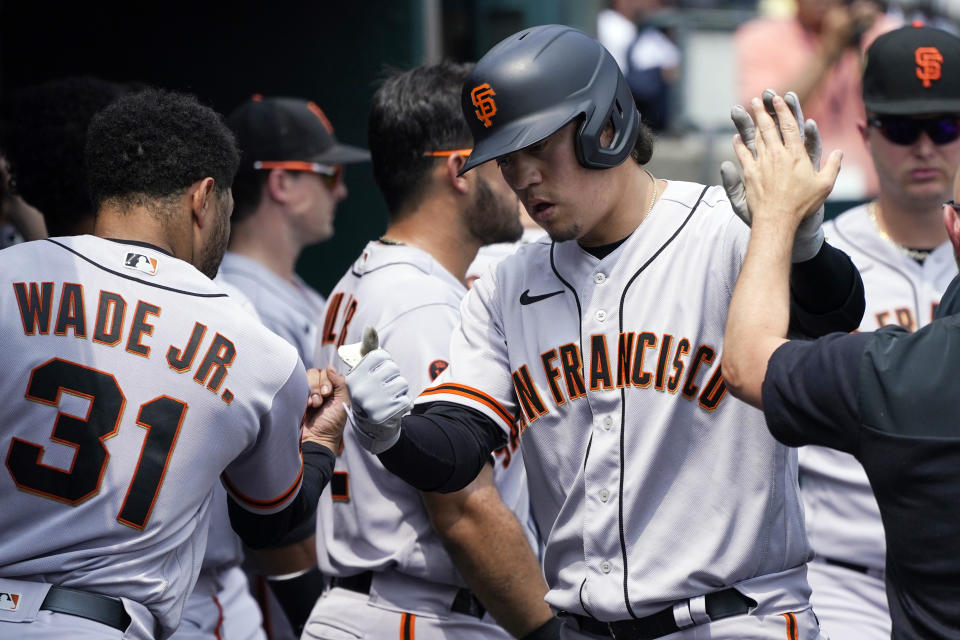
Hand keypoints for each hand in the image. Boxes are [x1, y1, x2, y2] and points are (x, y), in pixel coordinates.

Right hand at [301, 366, 348, 451]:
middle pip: (316, 373)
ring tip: (314, 405)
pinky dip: (303, 395)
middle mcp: (321, 388)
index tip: (329, 393)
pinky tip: (307, 405)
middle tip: (322, 400)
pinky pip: (297, 386)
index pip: (328, 372)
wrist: (318, 438)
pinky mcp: (299, 397)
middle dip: (319, 387)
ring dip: (311, 392)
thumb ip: (340, 383)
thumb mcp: (342, 402)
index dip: (327, 380)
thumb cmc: (332, 424)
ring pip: (306, 378)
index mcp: (334, 388)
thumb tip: (331, 367)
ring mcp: (309, 392)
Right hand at [339, 326, 411, 453]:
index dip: (384, 362)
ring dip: (400, 389)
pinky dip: (404, 402)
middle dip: (393, 376)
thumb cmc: (369, 389)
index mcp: (353, 376)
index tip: (378, 372)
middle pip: (393, 368)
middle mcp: (361, 389)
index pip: (380, 356)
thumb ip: (369, 347)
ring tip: (389, 396)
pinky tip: (393, 407)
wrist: (372, 425)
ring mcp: (373, 403)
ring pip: (402, 383)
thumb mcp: (364, 368)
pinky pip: (407, 399)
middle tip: (384, 387)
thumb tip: (370, 326)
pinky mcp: (387, 414)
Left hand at [721, 89, 825, 261]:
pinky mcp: (749, 174)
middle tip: (759, 98)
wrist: (778, 220)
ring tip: (745, 109)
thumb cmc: (803, 205)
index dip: (784, 111)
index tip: (779, 99)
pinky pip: (743, 155)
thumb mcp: (824, 186)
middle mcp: (778, 155)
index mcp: (797, 155)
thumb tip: (839, 152)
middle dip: (763, 111)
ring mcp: (762, 164)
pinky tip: (736, 138)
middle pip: (769, 128)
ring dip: (751, 123)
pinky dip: (739, 146)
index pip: (790, 127)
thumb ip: (832, 166)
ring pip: (755, 138)